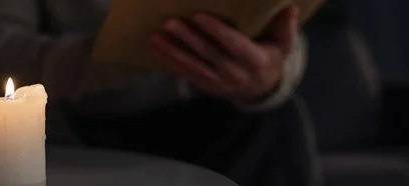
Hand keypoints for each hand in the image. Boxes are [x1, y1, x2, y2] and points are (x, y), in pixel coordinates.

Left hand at [152, 6, 299, 102]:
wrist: (261, 90)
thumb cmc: (270, 58)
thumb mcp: (282, 45)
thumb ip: (284, 27)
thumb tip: (290, 8)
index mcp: (254, 61)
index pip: (232, 43)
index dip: (215, 30)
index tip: (198, 15)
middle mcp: (235, 73)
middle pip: (208, 53)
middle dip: (187, 37)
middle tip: (170, 22)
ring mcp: (219, 83)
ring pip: (193, 65)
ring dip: (173, 50)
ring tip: (156, 37)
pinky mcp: (207, 87)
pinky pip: (187, 74)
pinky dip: (171, 62)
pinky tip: (158, 49)